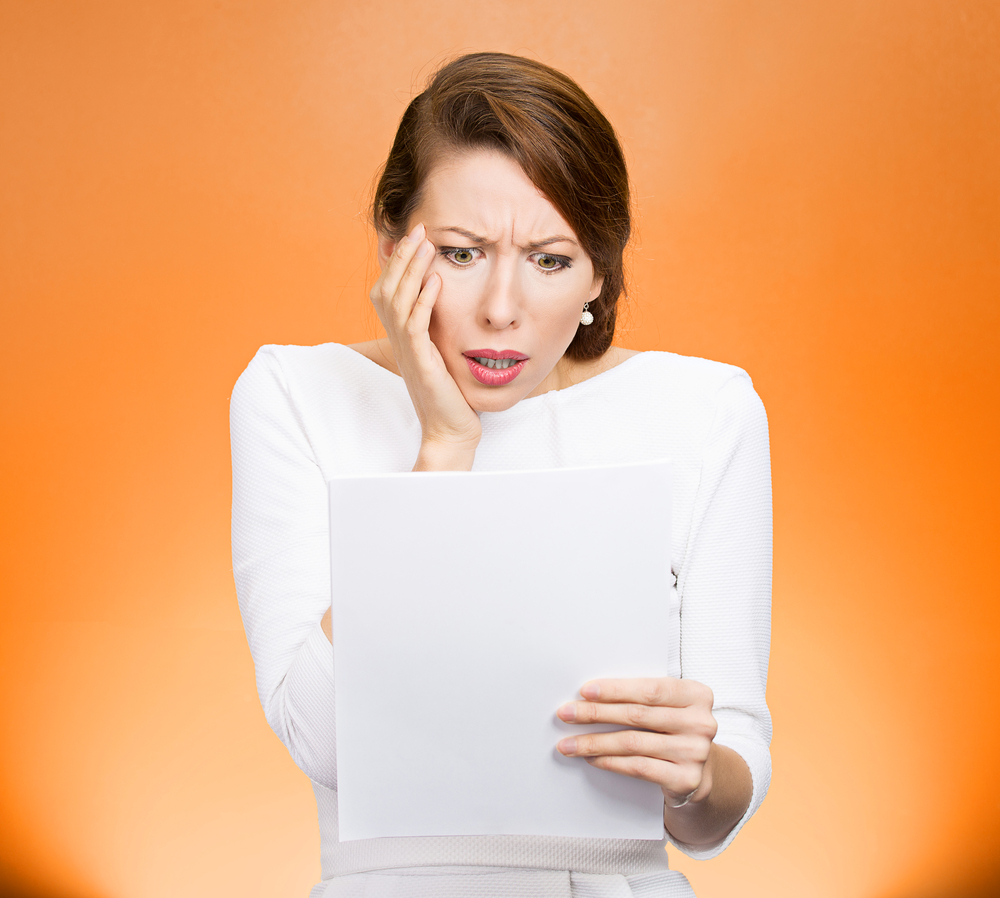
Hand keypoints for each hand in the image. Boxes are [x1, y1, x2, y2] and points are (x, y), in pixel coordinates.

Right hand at [370, 222, 481, 467]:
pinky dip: (423, 300)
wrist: (450, 430)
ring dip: (412, 270)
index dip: (395, 263)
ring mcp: (407, 351)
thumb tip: (447, 300)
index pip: (388, 291)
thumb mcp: (441, 353)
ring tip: (426, 244)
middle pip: (387, 288)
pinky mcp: (421, 362)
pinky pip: (416, 325)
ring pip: (398, 301)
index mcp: (402, 337)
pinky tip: (436, 280)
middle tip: (418, 228)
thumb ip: (437, 328)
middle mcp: (399, 341)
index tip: (412, 236)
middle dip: (402, 256)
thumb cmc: (450, 394)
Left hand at [556, 677, 717, 807]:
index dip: (615, 690)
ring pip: (633, 743)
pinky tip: (592, 758)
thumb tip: (590, 695)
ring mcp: (695, 752)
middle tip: (566, 714)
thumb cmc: (673, 730)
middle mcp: (701, 722)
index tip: (584, 691)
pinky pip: (639, 767)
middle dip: (596, 714)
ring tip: (569, 743)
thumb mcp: (667, 707)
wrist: (700, 773)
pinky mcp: (686, 779)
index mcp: (697, 694)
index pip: (650, 689)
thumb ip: (642, 698)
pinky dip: (610, 762)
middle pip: (637, 715)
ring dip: (594, 742)